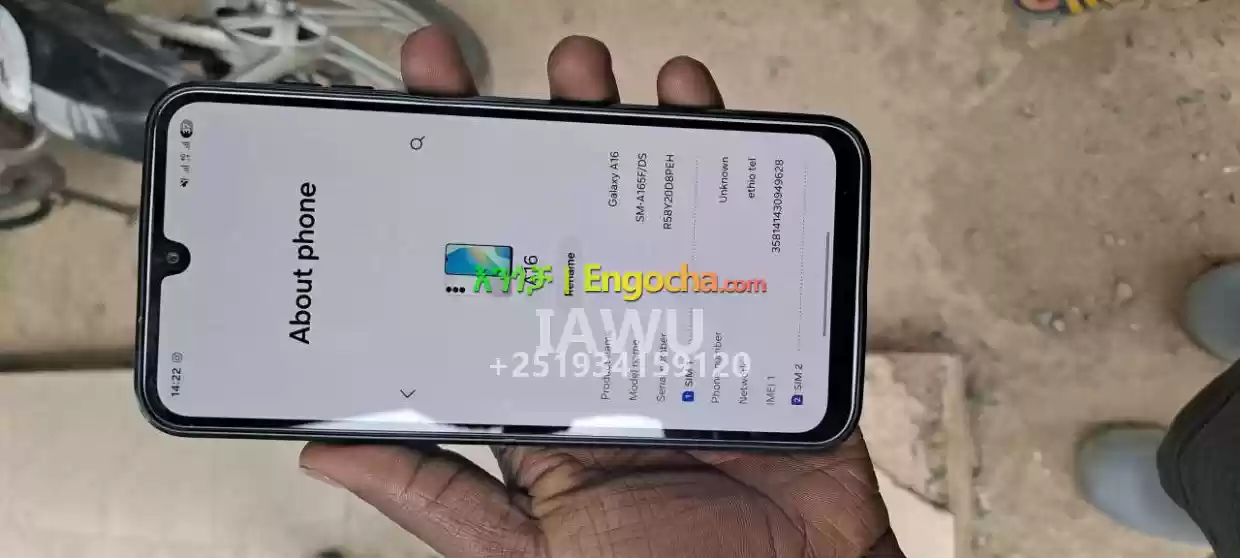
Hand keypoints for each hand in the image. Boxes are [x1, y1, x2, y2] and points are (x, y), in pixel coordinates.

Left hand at [300, 26, 899, 557]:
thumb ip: (437, 493)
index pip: (477, 278)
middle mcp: (601, 338)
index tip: (403, 133)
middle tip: (476, 80)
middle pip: (554, 220)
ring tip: (582, 75)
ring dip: (612, 129)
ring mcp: (679, 320)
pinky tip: (694, 111)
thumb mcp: (524, 547)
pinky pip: (740, 226)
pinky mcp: (756, 318)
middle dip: (520, 140)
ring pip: (641, 205)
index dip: (441, 204)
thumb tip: (327, 445)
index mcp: (537, 385)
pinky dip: (726, 160)